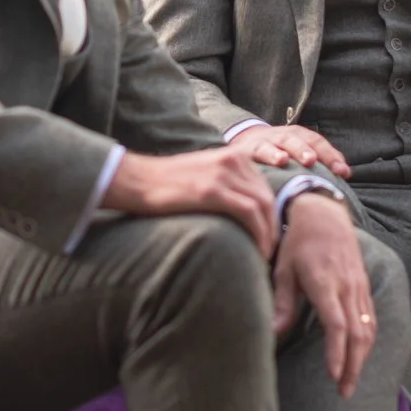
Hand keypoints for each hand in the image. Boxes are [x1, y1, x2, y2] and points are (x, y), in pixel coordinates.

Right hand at [104, 146, 277, 257]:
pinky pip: (250, 213)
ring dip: (269, 234)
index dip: (270, 214)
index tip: (268, 235)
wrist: (138, 181)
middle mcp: (232, 160)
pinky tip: (257, 251)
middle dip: (273, 226)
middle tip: (271, 250)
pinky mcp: (213, 191)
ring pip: (263, 206)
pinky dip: (259, 234)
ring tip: (265, 255)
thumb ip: (226, 183)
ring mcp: (223, 174)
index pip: (264, 187)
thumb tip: (243, 208)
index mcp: (233, 155)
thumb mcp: (203, 174)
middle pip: (268, 196)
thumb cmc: (166, 184)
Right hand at [230, 122, 351, 178]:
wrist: (245, 141)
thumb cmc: (280, 153)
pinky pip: (252, 155)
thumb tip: (345, 174)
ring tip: (283, 160)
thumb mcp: (299, 153)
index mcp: (299, 135)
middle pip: (296, 140)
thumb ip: (321, 162)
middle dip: (305, 150)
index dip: (330, 156)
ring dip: (278, 152)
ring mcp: (263, 142)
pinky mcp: (246, 152)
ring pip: (272, 145)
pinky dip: (260, 158)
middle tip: (312, 160)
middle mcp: (282, 136)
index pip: (317, 142)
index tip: (343, 172)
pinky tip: (265, 166)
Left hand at [269, 193, 377, 396]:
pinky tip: (359, 356)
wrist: (324, 213)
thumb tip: (271, 334)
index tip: (333, 375)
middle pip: (357, 333)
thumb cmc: (298, 241)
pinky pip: (371, 317)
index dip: (336, 351)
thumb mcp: (283, 269)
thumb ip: (282, 303)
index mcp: (325, 282)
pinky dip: (367, 340)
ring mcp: (358, 285)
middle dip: (352, 365)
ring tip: (351, 381)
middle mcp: (346, 286)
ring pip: (368, 328)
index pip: (337, 324)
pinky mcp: (364, 285)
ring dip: (362, 358)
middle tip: (344, 392)